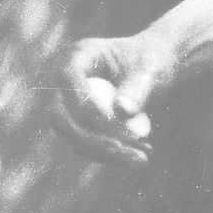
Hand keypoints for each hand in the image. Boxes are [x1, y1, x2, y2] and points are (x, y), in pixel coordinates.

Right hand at [54, 32, 171, 170]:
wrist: (150, 70)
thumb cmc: (152, 61)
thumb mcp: (152, 69)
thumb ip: (139, 87)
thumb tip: (122, 112)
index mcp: (78, 53)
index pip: (67, 79)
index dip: (86, 105)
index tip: (114, 125)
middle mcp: (62, 80)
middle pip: (59, 116)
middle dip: (93, 139)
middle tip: (130, 151)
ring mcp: (65, 105)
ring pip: (72, 137)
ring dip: (106, 153)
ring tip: (143, 158)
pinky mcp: (75, 125)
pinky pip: (86, 146)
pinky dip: (110, 156)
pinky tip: (138, 158)